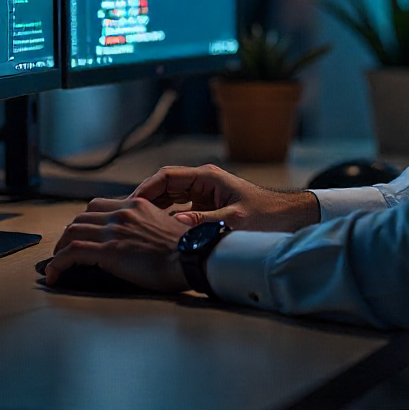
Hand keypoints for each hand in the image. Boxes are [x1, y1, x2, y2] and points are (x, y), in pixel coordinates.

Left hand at [47, 197, 190, 292]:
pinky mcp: (109, 251)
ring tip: (56, 263)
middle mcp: (123, 213)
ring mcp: (114, 230)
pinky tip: (54, 275)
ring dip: (60, 248)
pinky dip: (58, 263)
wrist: (193, 255)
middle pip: (82, 216)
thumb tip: (136, 238)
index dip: (84, 220)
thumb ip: (146, 225)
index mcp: (136, 205)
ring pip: (72, 231)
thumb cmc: (185, 248)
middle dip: (69, 234)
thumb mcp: (164, 226)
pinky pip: (72, 252)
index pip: (99, 205)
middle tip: (65, 250)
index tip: (80, 234)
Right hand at [131, 163, 319, 231]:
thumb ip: (204, 220)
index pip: (166, 176)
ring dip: (151, 209)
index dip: (145, 189)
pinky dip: (164, 217)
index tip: (129, 205)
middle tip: (122, 217)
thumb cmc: (265, 216)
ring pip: (168, 197)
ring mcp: (203, 193)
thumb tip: (175, 220)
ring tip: (131, 225)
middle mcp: (202, 181)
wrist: (286, 218)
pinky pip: (177, 208)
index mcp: (207, 177)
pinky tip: (153, 232)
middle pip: (163, 185)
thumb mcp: (234, 220)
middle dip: (143, 200)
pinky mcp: (205, 206)